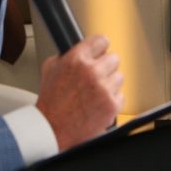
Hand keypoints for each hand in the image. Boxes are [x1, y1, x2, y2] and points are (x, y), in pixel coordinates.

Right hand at [35, 35, 123, 150]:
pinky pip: (120, 96)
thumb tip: (82, 50)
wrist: (52, 130)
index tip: (100, 51)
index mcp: (76, 59)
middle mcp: (92, 71)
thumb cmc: (50, 103)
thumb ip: (68, 55)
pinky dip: (111, 100)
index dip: (100, 47)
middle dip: (105, 67)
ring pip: (119, 77)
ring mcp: (104, 88)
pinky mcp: (111, 104)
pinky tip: (97, 104)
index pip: (101, 41)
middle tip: (95, 77)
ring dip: (109, 84)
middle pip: (113, 58)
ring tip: (94, 93)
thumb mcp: (50, 69)